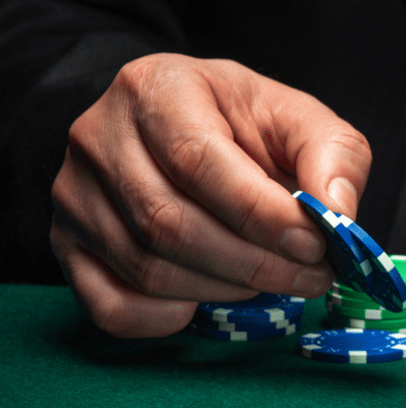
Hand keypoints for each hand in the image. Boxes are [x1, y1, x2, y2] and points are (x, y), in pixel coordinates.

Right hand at [50, 53, 370, 337]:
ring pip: (148, 269)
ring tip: (277, 280)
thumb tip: (337, 214)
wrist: (175, 126)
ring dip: (226, 290)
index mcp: (156, 88)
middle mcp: (98, 137)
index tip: (314, 242)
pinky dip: (170, 319)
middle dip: (255, 263)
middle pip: (170, 222)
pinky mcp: (67, 245)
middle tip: (312, 275)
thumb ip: (332, 155)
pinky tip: (213, 298)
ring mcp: (74, 194)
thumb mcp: (297, 118)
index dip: (260, 213)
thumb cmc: (241, 123)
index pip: (197, 159)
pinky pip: (111, 307)